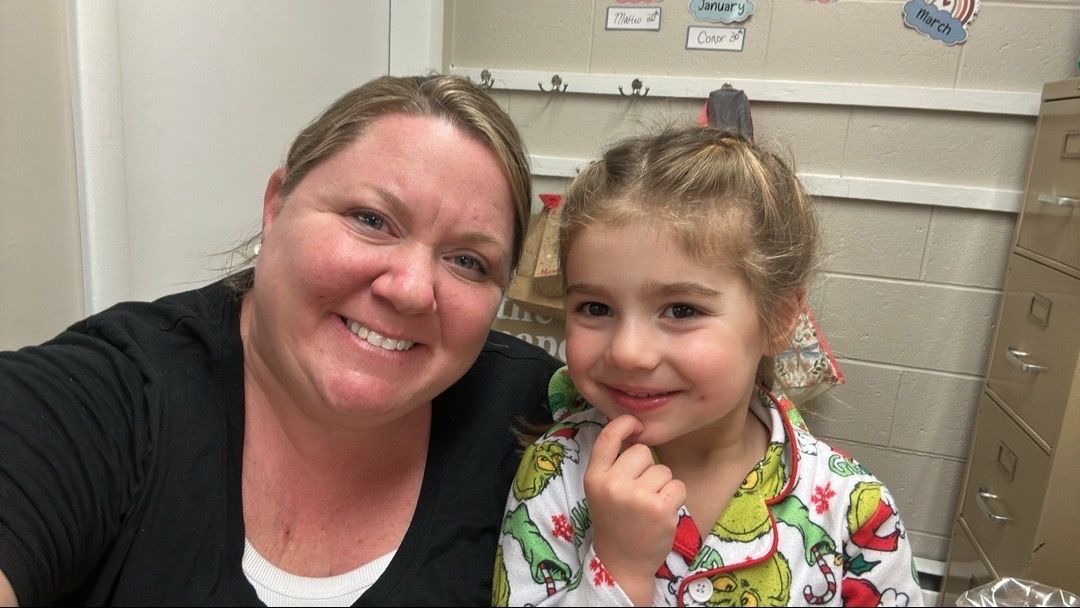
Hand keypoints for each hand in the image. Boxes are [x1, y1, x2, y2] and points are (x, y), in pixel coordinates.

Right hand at [584, 415, 685, 604]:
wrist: (622, 562)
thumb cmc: (615, 521)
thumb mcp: (602, 490)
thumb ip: (613, 463)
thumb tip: (636, 428)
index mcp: (594, 477)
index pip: (607, 437)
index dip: (624, 424)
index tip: (635, 425)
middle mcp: (612, 484)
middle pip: (642, 452)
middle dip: (647, 468)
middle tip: (639, 492)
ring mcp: (636, 496)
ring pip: (663, 469)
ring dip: (662, 485)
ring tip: (649, 506)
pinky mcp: (659, 508)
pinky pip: (677, 485)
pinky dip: (675, 498)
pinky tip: (662, 513)